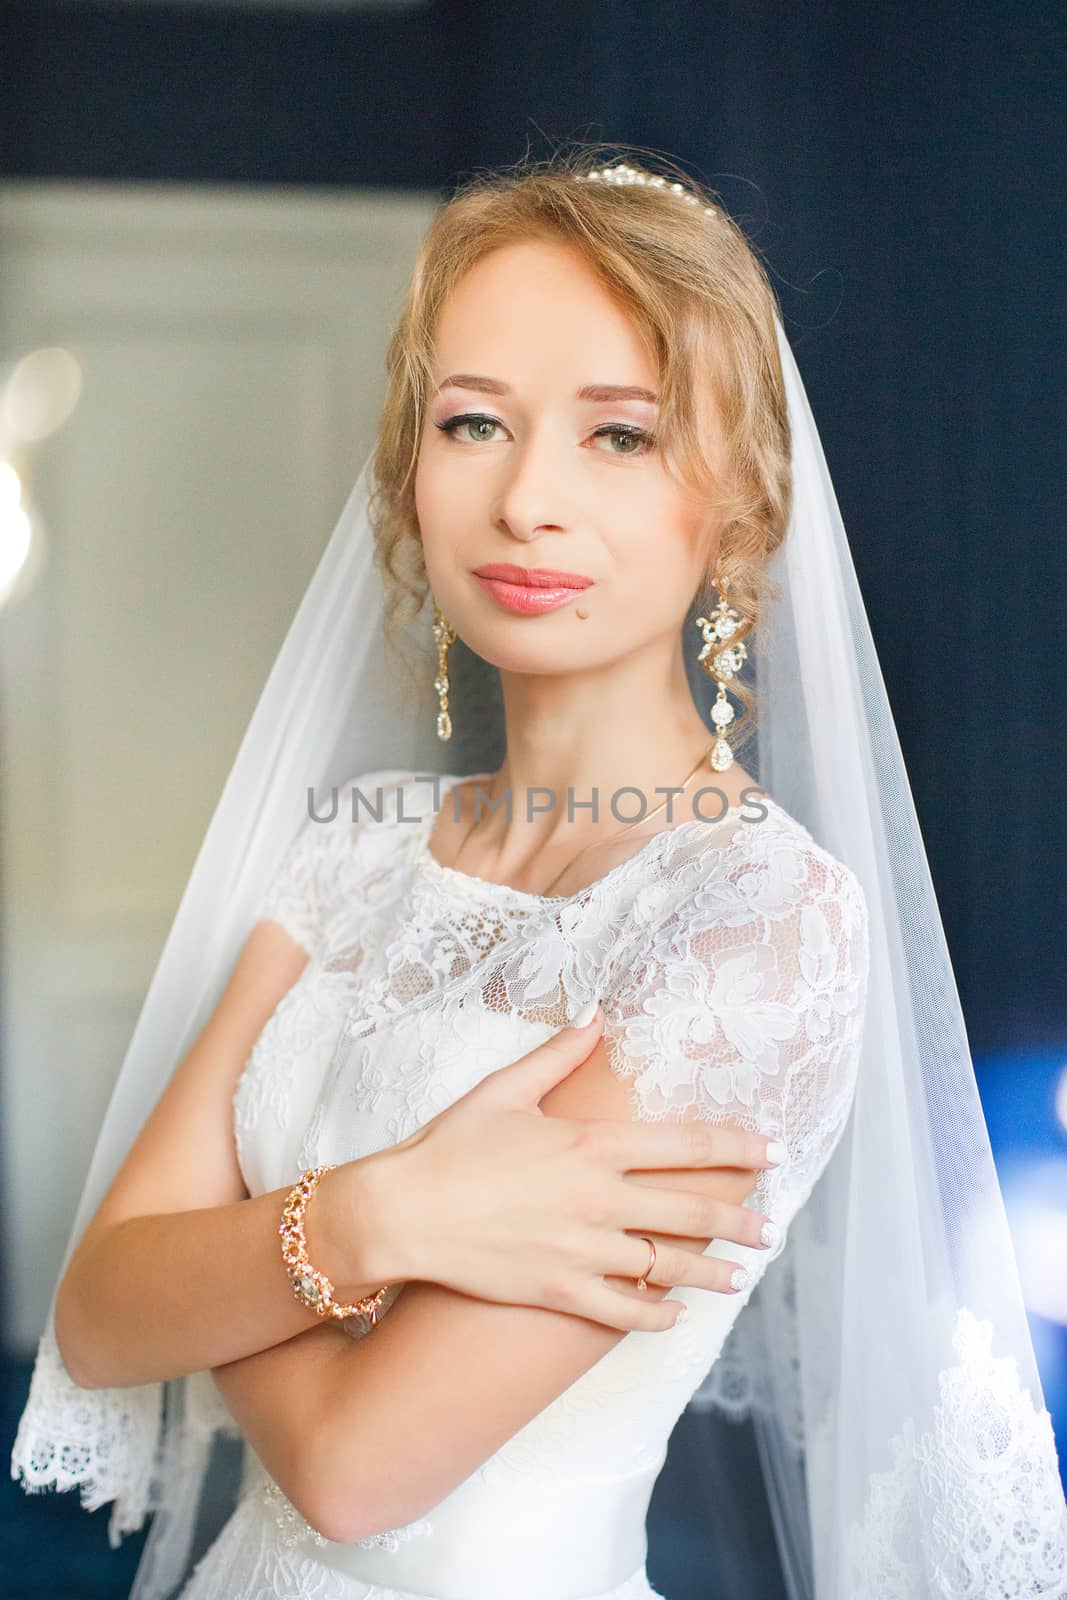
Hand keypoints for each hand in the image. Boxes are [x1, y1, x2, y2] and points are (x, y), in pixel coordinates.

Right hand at [358, 1006, 783, 1332]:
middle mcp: (599, 1200)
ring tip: (741, 1276)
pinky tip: (676, 1314)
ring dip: (712, 1272)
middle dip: (739, 1219)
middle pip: (691, 1212)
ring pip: (668, 1267)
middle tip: (770, 1226)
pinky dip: (657, 1315)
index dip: (736, 1149)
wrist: (403, 1213)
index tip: (769, 1152)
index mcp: (592, 1145)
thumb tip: (597, 1014)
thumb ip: (560, 1053)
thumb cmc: (450, 1147)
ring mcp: (583, 1252)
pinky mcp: (560, 1292)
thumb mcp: (505, 1089)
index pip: (685, 1147)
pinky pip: (625, 1312)